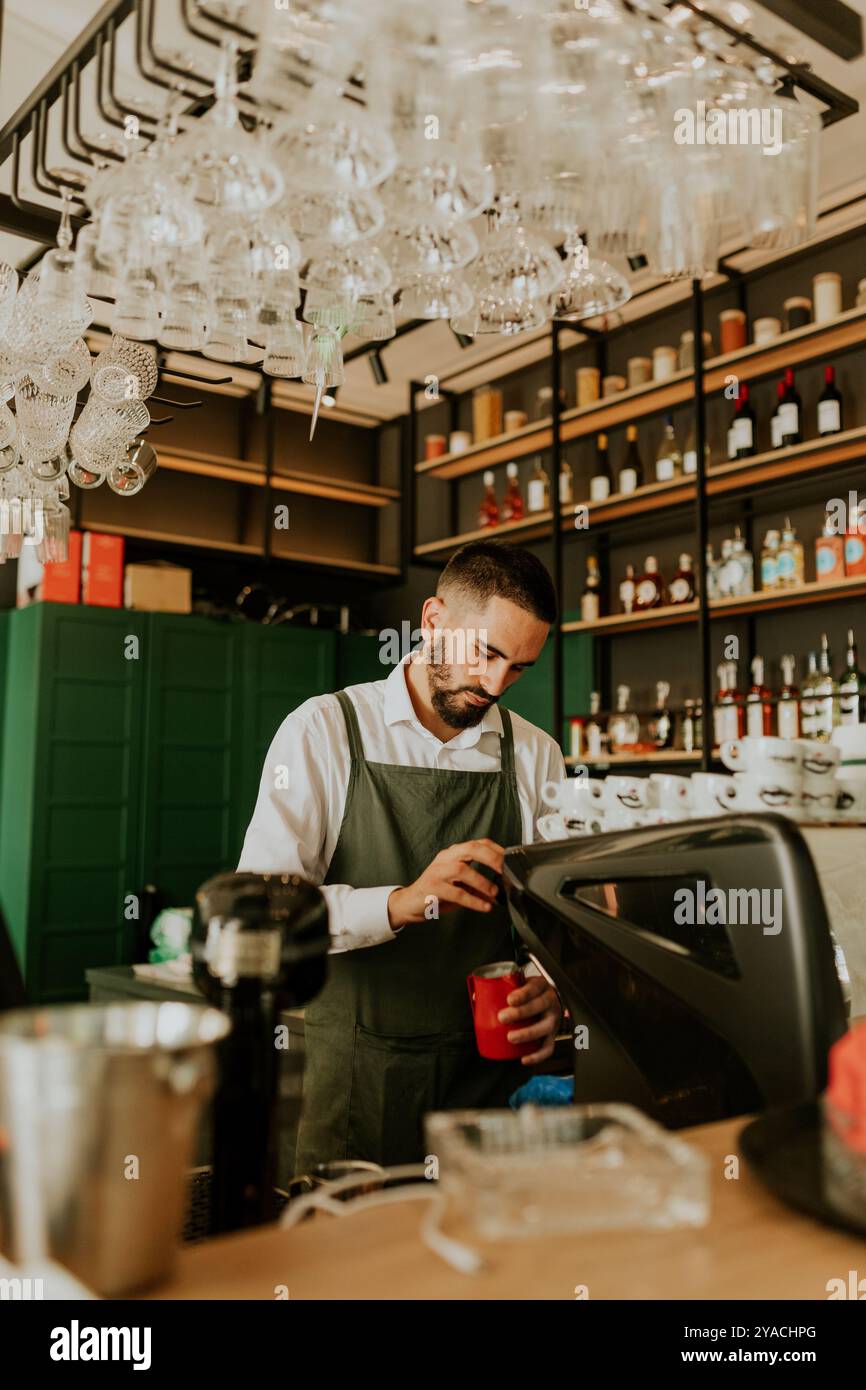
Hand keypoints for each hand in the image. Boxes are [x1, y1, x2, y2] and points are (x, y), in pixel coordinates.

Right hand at [387, 838, 504, 928]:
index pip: (478, 843)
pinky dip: (473, 900)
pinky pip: (455, 893)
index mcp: (454, 853)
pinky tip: (484, 906)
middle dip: (492, 859)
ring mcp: (437, 871)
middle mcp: (446, 858)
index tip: (511, 860)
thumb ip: (479, 886)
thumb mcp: (461, 887)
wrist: (410, 904)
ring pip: (462, 870)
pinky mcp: (432, 887)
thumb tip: (500, 892)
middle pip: (471, 848)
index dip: (497, 850)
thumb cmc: (437, 893)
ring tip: (494, 893)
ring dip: (482, 882)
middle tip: (505, 871)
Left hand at [498, 975, 561, 1064]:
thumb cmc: (526, 993)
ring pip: (545, 1027)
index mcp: (541, 986)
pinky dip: (537, 1056)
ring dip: (528, 1034)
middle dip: (521, 1012)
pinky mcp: (553, 1036)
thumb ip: (501, 989)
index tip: (509, 999)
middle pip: (540, 1006)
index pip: (535, 987)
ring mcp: (554, 1020)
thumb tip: (476, 997)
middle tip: (502, 1018)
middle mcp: (551, 1002)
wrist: (547, 1001)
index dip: (523, 994)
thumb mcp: (518, 985)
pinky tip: (523, 1059)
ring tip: (510, 1037)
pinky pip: (548, 1048)